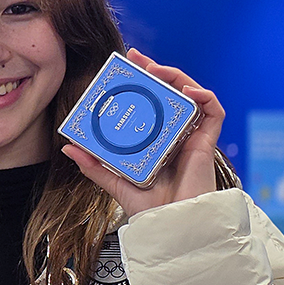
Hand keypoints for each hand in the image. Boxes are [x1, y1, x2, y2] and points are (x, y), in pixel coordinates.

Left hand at [62, 48, 224, 218]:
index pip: (153, 100)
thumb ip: (93, 165)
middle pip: (171, 92)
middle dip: (157, 70)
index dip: (143, 79)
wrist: (171, 226)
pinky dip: (205, 96)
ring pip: (193, 95)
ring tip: (157, 70)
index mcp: (157, 137)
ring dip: (177, 76)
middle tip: (137, 58)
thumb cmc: (148, 207)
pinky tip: (188, 91)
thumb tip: (68, 146)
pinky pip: (215, 112)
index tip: (126, 64)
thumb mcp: (114, 180)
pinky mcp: (207, 142)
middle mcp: (175, 133)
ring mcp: (192, 135)